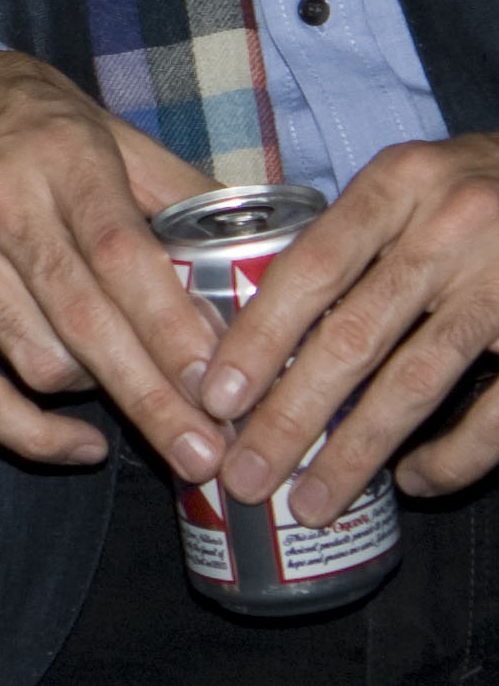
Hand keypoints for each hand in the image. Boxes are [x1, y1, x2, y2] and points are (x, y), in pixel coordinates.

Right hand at [0, 49, 224, 477]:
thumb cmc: (25, 121)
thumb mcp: (107, 129)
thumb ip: (180, 190)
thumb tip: (269, 250)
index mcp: (60, 158)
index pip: (121, 256)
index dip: (172, 328)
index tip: (223, 386)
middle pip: (84, 322)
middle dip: (153, 397)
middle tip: (208, 453)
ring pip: (36, 360)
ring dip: (100, 393)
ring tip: (136, 389)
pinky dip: (27, 433)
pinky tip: (80, 445)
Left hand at [199, 133, 498, 521]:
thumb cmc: (476, 188)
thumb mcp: (411, 183)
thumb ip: (348, 236)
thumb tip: (253, 324)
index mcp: (400, 184)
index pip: (309, 268)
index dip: (258, 338)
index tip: (216, 398)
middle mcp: (452, 228)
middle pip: (352, 337)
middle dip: (289, 416)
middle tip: (244, 475)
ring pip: (416, 382)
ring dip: (355, 452)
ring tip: (310, 502)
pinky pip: (498, 413)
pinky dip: (454, 456)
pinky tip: (413, 480)